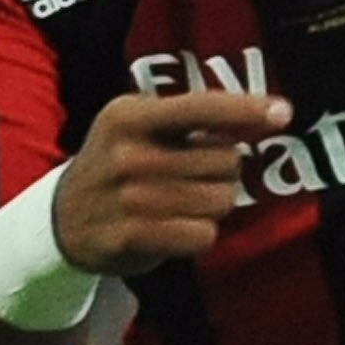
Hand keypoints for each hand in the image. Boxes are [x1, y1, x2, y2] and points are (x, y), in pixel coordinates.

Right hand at [52, 88, 291, 273]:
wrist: (61, 220)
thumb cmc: (116, 165)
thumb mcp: (135, 126)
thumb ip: (190, 117)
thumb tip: (264, 114)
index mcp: (130, 116)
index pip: (200, 107)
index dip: (245, 109)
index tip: (283, 112)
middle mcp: (128, 153)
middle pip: (226, 162)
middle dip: (224, 173)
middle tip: (193, 178)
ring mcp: (129, 197)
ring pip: (220, 201)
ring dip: (213, 206)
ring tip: (181, 204)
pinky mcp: (132, 236)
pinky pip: (203, 234)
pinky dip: (200, 234)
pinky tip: (174, 229)